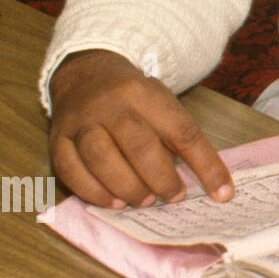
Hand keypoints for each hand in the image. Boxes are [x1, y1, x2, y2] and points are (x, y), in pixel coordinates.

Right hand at [49, 50, 233, 208]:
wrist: (86, 75)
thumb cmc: (134, 100)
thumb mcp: (163, 105)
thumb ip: (180, 139)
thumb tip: (210, 184)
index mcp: (147, 94)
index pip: (182, 132)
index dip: (205, 165)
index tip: (222, 192)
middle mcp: (111, 105)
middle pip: (138, 145)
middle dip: (161, 178)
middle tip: (173, 197)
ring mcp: (80, 121)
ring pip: (101, 158)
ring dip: (127, 187)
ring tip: (145, 201)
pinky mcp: (56, 139)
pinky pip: (71, 170)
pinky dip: (94, 192)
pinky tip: (113, 203)